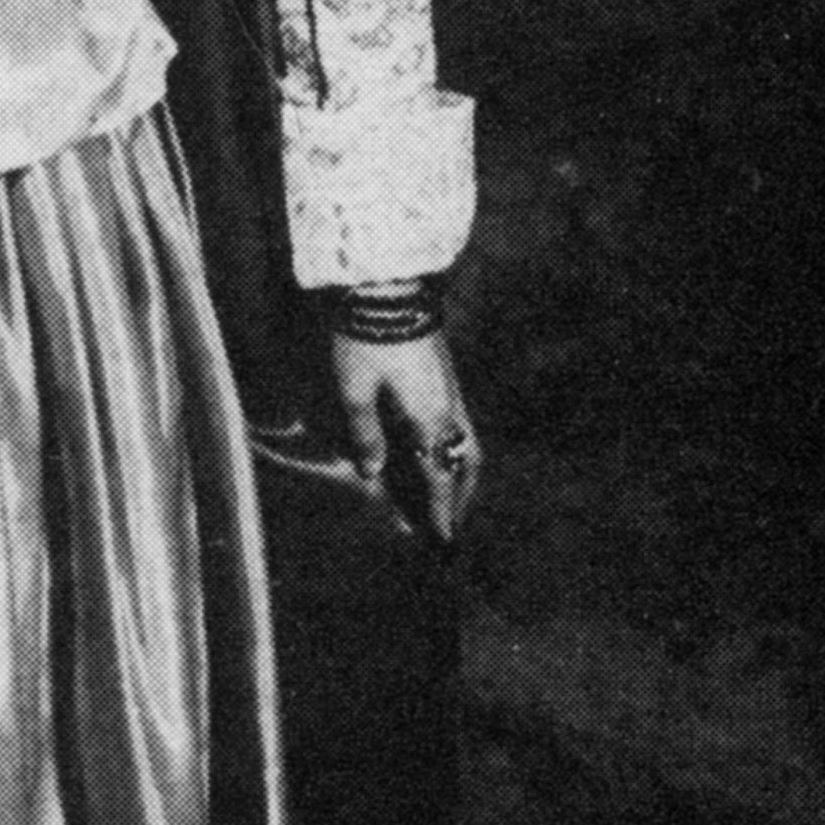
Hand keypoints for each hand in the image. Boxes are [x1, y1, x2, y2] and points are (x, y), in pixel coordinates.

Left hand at [326, 327, 482, 543]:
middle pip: (467, 462)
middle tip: (449, 522)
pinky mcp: (446, 373)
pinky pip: (459, 423)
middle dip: (460, 496)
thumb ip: (366, 434)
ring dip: (461, 472)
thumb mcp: (355, 390)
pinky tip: (437, 452)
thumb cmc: (366, 338)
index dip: (441, 511)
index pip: (440, 477)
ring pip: (468, 442)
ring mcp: (452, 388)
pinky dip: (454, 447)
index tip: (444, 540)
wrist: (388, 285)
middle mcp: (450, 407)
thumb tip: (373, 471)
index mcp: (430, 417)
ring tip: (449, 493)